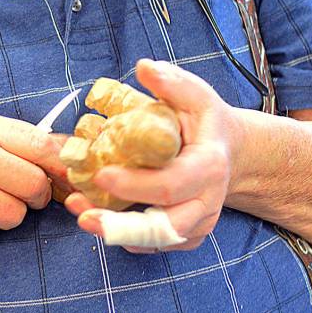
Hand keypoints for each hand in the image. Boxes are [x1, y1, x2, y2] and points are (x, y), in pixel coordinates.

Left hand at [64, 59, 233, 251]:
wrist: (229, 151)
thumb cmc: (206, 121)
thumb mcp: (195, 95)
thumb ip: (171, 82)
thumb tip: (143, 67)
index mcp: (209, 167)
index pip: (171, 184)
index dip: (135, 185)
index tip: (101, 174)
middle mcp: (207, 202)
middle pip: (166, 225)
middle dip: (121, 223)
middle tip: (82, 212)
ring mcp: (198, 223)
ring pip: (158, 240)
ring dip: (117, 233)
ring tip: (82, 217)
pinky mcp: (187, 235)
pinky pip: (157, 245)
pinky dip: (127, 238)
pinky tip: (100, 221)